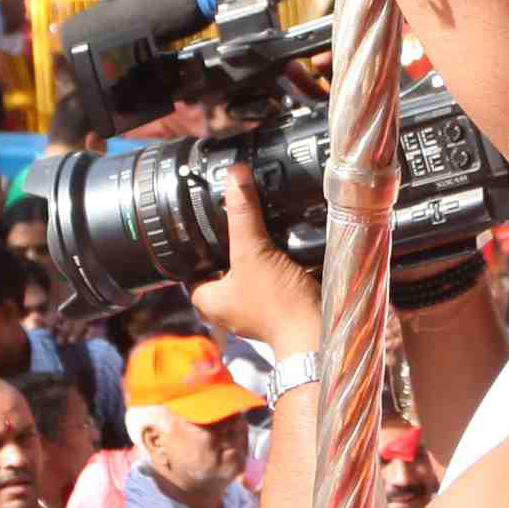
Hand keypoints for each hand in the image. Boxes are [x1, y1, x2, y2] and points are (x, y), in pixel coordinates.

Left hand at [194, 170, 322, 363]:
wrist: (317, 331)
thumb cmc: (277, 304)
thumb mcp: (252, 252)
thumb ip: (242, 214)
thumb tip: (234, 176)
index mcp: (208, 299)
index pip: (191, 264)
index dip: (195, 242)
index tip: (203, 218)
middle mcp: (227, 305)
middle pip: (221, 262)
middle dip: (229, 241)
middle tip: (234, 214)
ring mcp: (252, 306)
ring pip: (246, 267)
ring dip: (253, 249)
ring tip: (257, 223)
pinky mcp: (276, 304)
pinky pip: (269, 274)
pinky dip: (274, 259)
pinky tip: (280, 240)